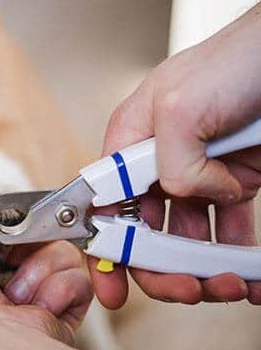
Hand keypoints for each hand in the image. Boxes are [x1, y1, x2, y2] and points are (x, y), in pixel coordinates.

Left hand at [0, 185, 91, 349]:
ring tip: (18, 292)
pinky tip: (37, 306)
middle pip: (33, 229)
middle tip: (7, 255)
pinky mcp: (62, 307)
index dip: (0, 216)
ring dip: (40, 267)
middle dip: (24, 239)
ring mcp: (33, 293)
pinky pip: (78, 276)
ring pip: (58, 249)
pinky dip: (60, 288)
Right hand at [91, 5, 260, 308]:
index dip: (104, 250)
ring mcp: (199, 173)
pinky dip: (238, 258)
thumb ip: (168, 162)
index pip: (103, 206)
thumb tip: (186, 195)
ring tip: (229, 284)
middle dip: (162, 268)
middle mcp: (158, 161)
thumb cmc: (237, 60)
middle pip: (145, 231)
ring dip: (203, 269)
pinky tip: (250, 275)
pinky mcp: (236, 181)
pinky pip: (230, 231)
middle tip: (187, 289)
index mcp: (130, 141)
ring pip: (188, 238)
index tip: (113, 288)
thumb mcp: (181, 106)